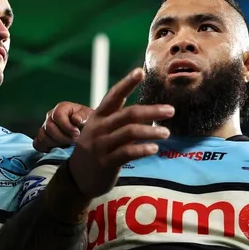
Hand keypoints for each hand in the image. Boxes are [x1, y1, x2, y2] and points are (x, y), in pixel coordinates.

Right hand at [34, 102, 93, 151]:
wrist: (85, 130)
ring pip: (43, 136)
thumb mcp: (89, 116)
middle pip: (49, 127)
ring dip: (56, 143)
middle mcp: (50, 116)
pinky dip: (46, 148)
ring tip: (67, 145)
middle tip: (74, 141)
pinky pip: (38, 144)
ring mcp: (45, 127)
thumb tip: (76, 119)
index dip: (66, 126)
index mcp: (62, 108)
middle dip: (63, 137)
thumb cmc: (86, 121)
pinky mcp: (43, 138)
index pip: (57, 115)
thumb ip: (83, 116)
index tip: (77, 134)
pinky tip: (57, 149)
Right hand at [67, 68, 173, 197]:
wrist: (77, 178)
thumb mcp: (100, 129)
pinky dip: (142, 149)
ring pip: (129, 132)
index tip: (140, 71)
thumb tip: (145, 108)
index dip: (127, 83)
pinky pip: (127, 153)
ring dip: (151, 131)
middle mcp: (99, 128)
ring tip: (167, 132)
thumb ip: (117, 118)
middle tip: (171, 110)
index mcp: (98, 116)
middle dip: (151, 111)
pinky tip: (154, 148)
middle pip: (128, 114)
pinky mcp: (106, 162)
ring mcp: (101, 145)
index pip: (114, 95)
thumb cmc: (95, 149)